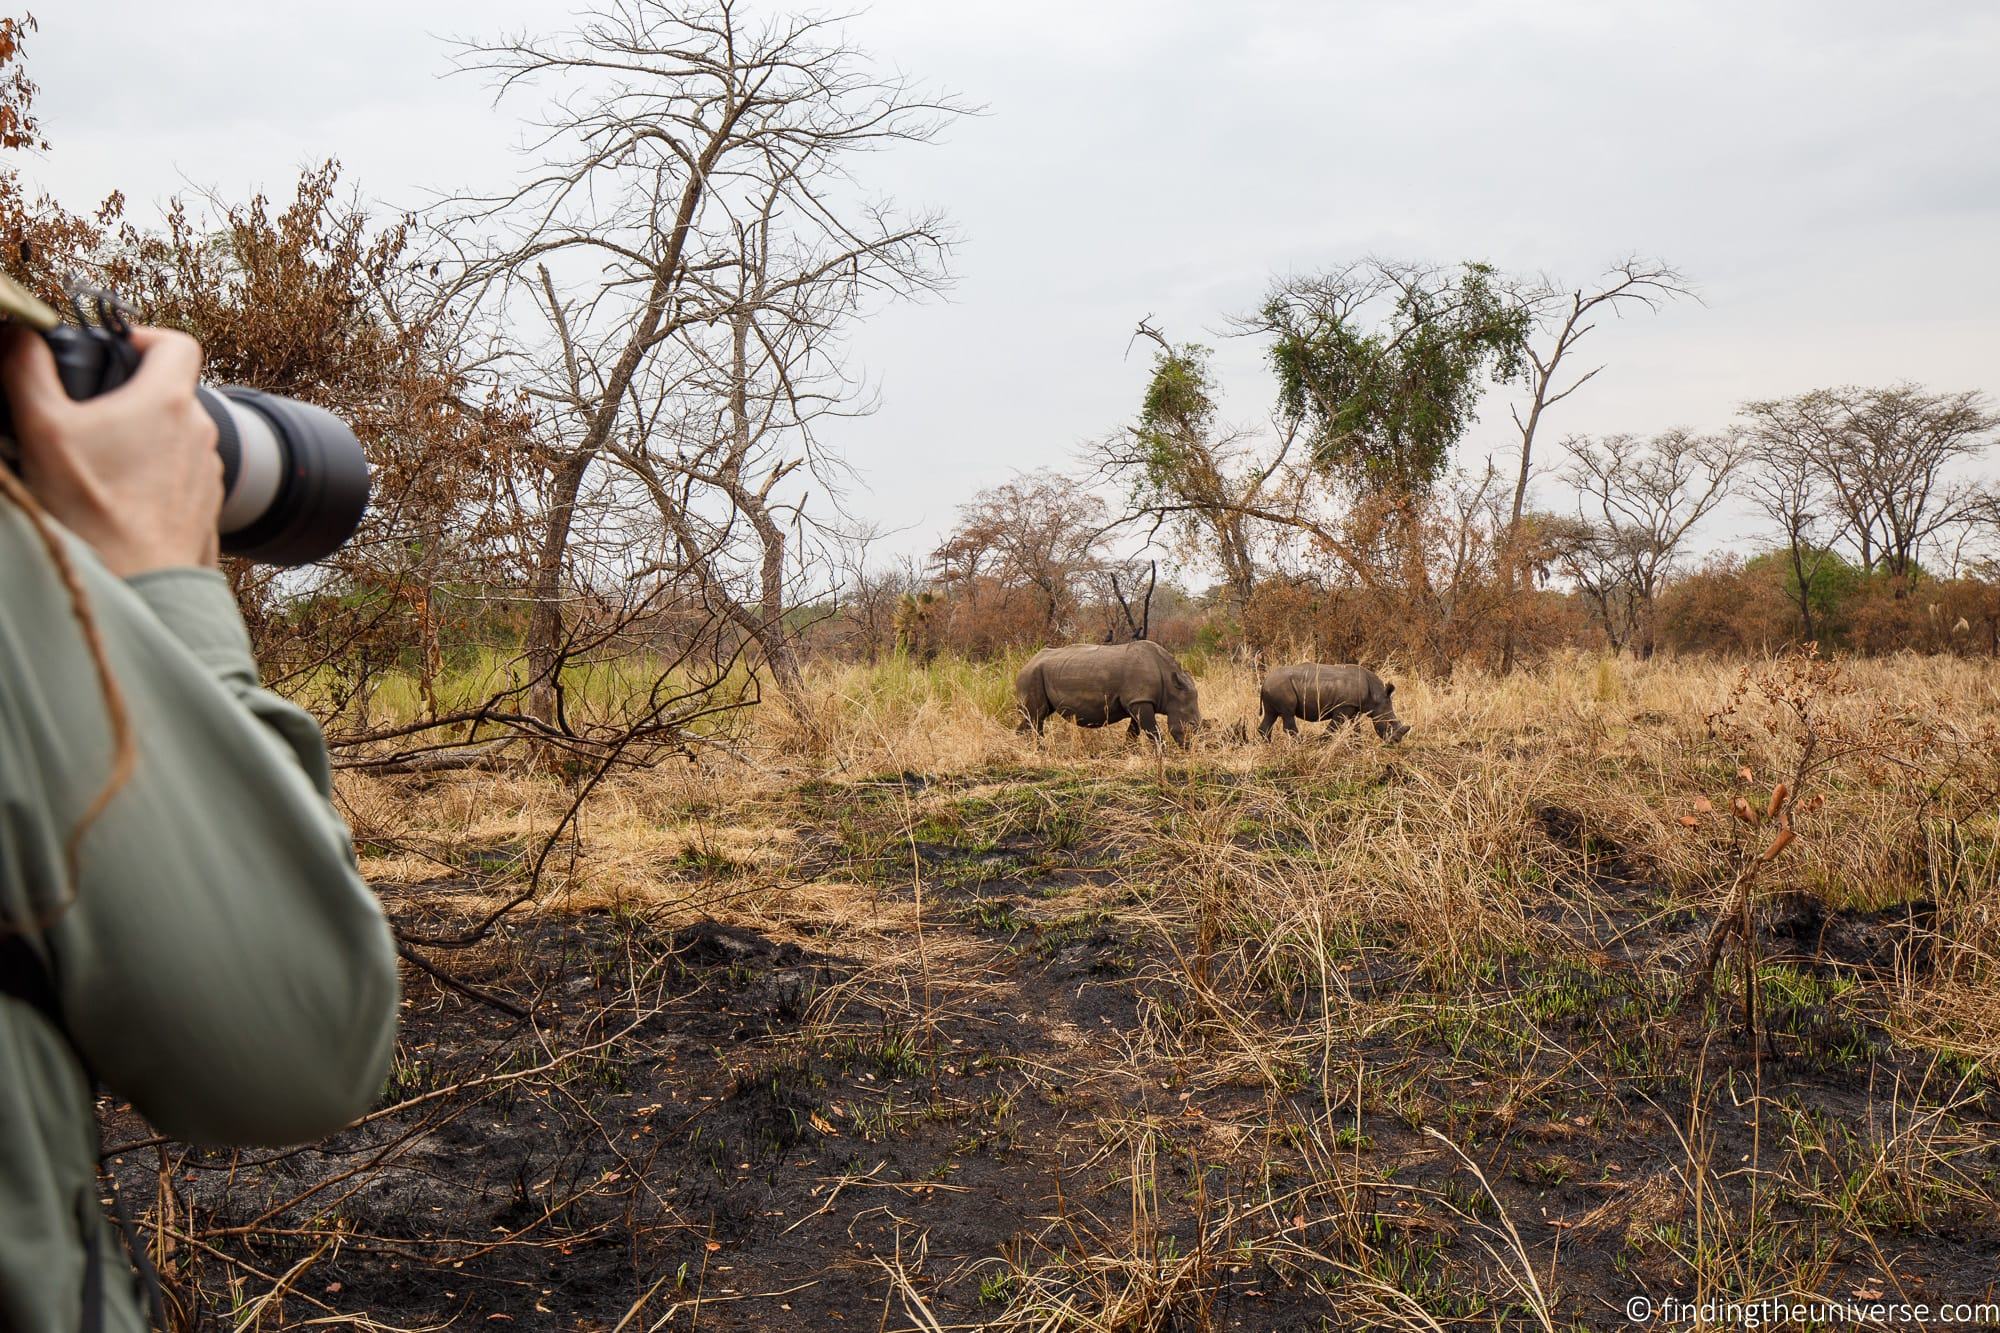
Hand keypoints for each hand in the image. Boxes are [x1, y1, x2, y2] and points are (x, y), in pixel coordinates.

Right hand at [1, 323, 221, 575]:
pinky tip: (116, 497)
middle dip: (130, 395)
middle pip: (171, 392)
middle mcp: (201, 432)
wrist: (138, 584)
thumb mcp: (42, 429)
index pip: (177, 342)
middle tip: (84, 414)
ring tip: (95, 461)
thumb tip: (19, 336)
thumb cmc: (92, 509)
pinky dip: (153, 477)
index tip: (113, 351)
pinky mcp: (206, 507)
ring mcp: (209, 473)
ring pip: (176, 437)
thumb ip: (27, 372)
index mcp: (168, 401)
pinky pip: (180, 477)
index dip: (144, 337)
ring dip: (141, 439)